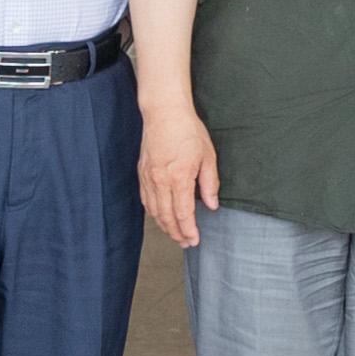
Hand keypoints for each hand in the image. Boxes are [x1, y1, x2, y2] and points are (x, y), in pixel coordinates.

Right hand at [138, 107, 218, 249]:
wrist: (164, 112)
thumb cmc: (188, 131)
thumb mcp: (208, 156)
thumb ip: (209, 183)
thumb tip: (211, 205)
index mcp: (179, 178)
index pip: (183, 214)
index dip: (189, 231)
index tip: (194, 240)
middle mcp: (160, 181)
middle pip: (167, 217)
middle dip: (177, 233)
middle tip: (186, 243)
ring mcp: (148, 178)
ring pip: (154, 211)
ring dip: (164, 226)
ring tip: (175, 235)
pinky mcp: (142, 173)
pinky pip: (146, 200)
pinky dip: (153, 213)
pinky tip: (161, 217)